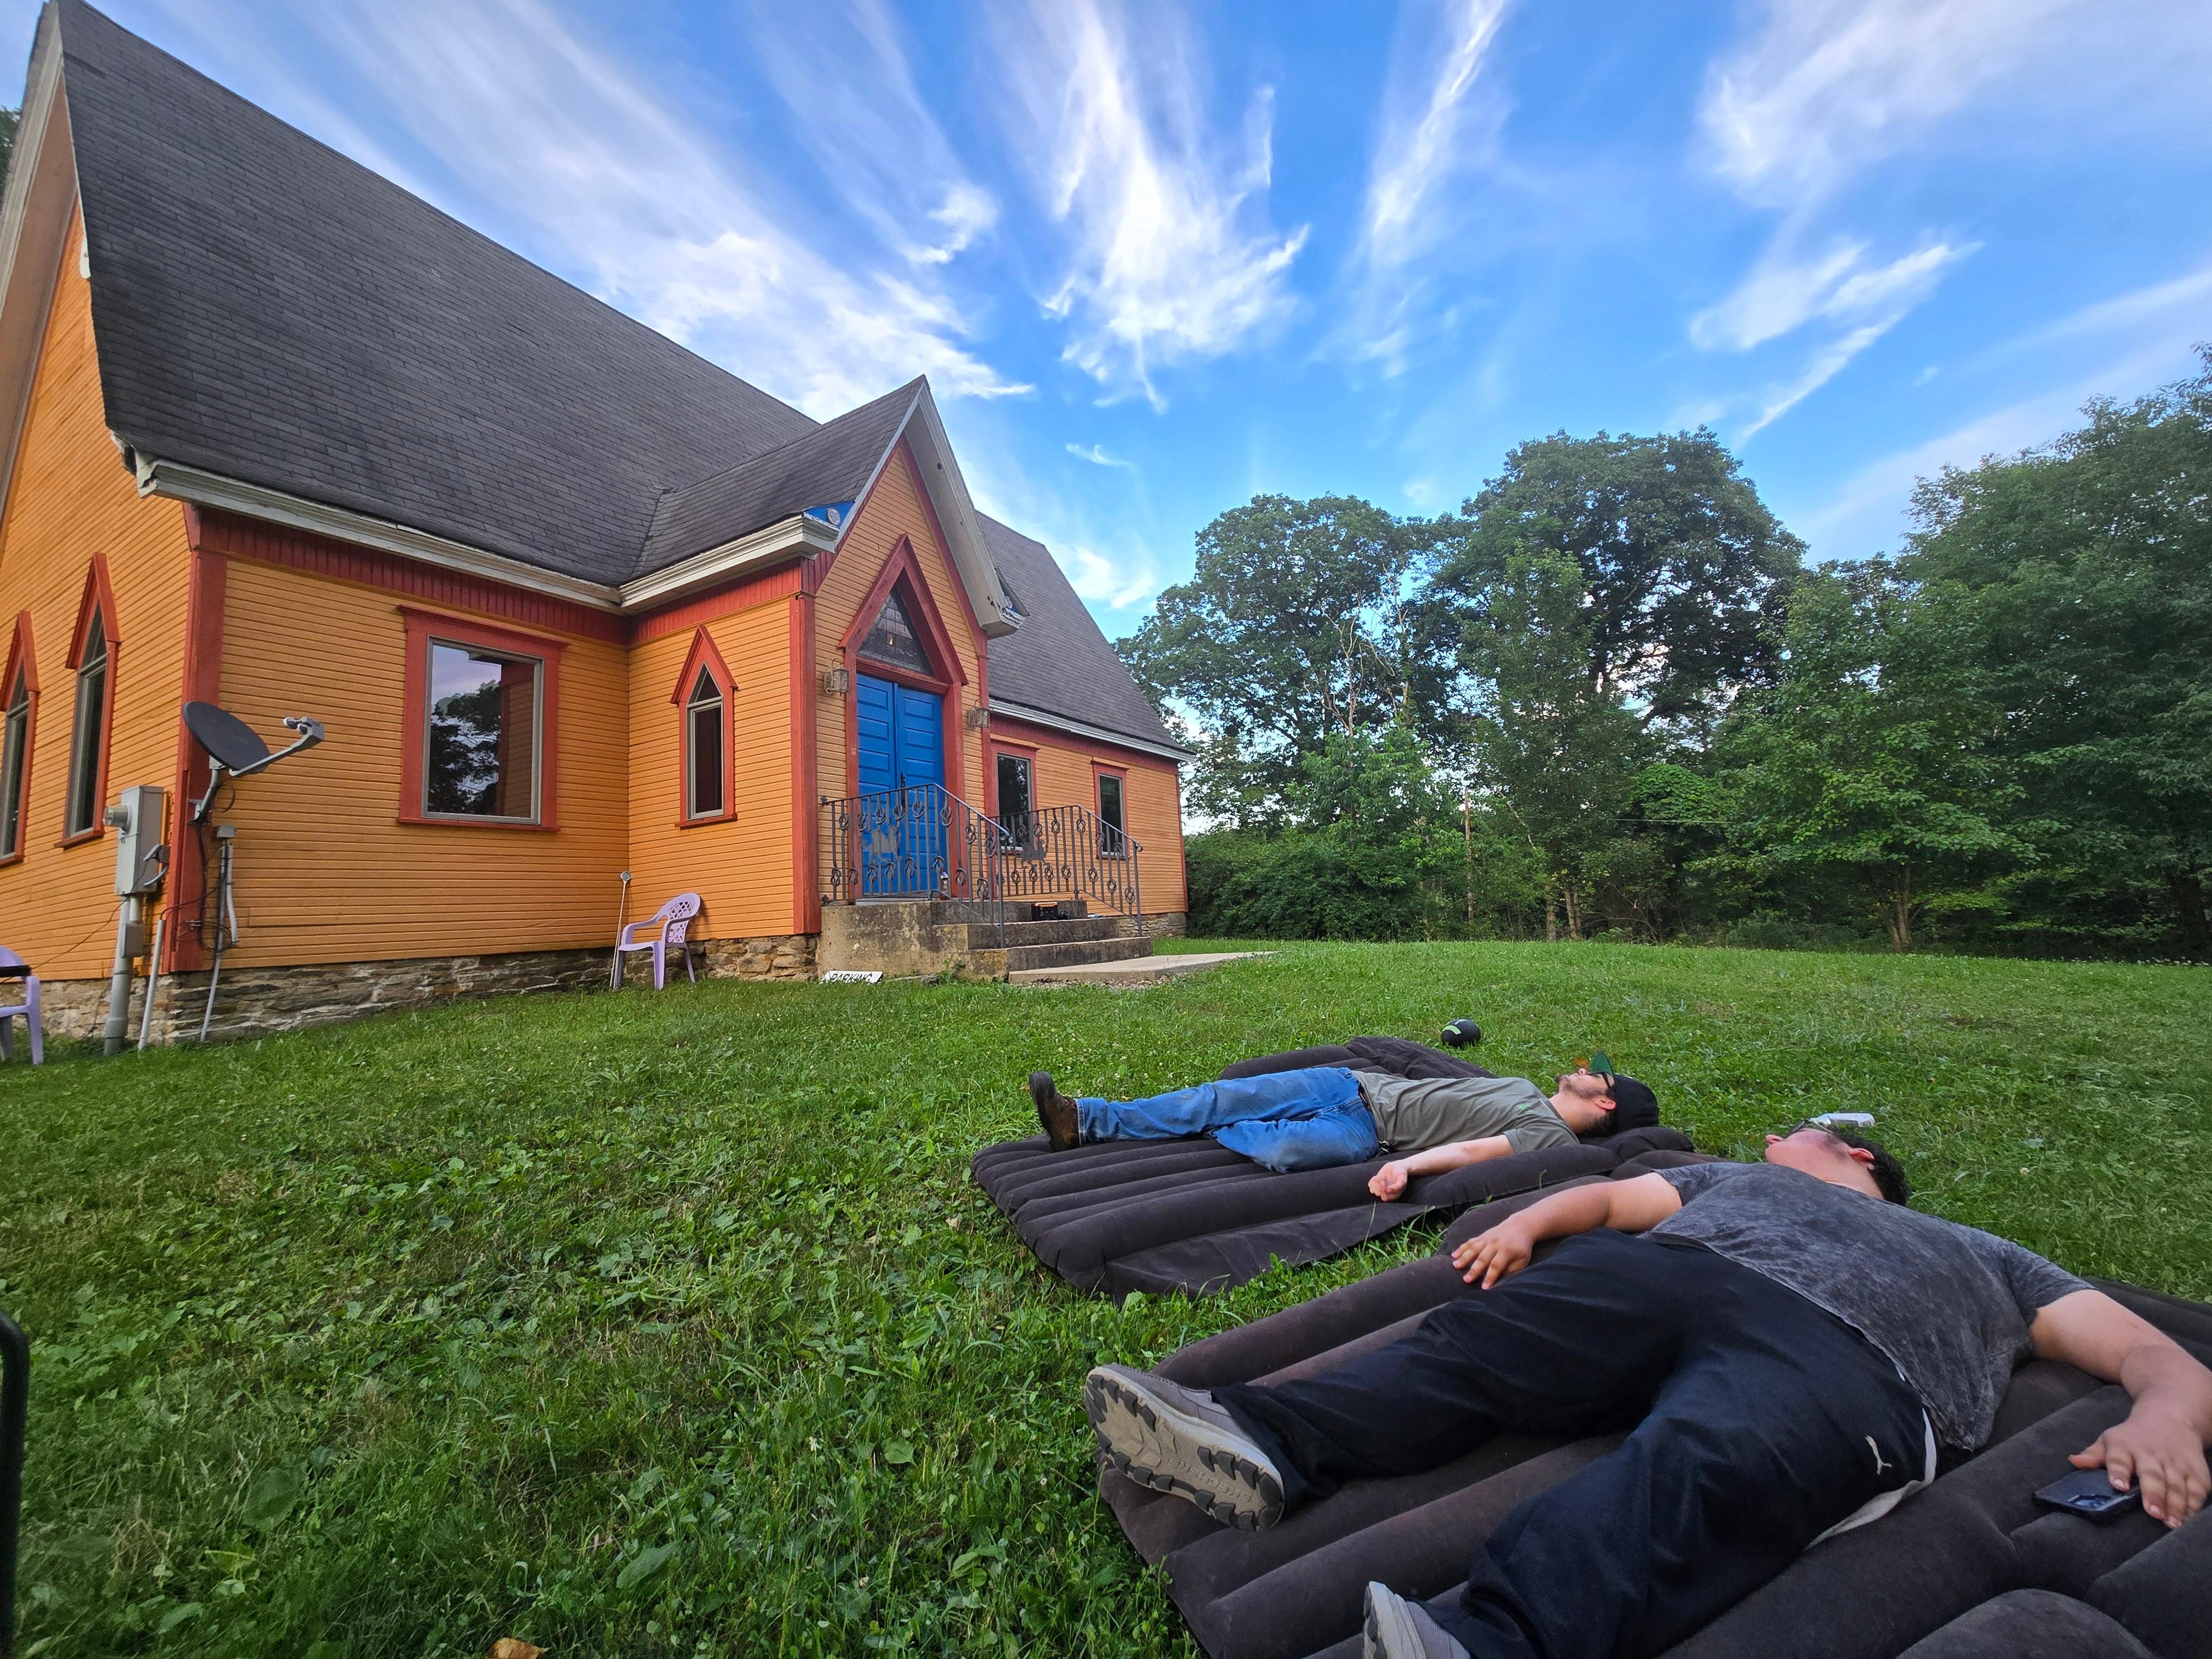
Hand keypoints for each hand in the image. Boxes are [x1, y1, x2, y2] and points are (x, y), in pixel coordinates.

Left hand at [1368, 1161, 1409, 1200]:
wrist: (1397, 1166)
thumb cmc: (1401, 1174)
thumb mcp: (1402, 1179)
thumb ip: (1397, 1186)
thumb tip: (1388, 1191)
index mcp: (1394, 1195)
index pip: (1385, 1198)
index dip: (1383, 1191)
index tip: (1384, 1182)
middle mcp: (1386, 1193)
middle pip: (1378, 1194)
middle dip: (1379, 1185)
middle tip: (1383, 1177)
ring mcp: (1380, 1189)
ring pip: (1373, 1190)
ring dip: (1376, 1182)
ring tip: (1383, 1176)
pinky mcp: (1376, 1184)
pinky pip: (1370, 1185)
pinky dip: (1373, 1180)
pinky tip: (1379, 1176)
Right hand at [1451, 1218, 1535, 1287]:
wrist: (1520, 1226)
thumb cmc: (1522, 1248)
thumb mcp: (1522, 1260)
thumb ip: (1511, 1270)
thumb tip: (1500, 1281)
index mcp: (1506, 1251)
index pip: (1496, 1266)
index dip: (1490, 1277)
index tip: (1484, 1287)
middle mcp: (1495, 1244)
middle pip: (1483, 1258)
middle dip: (1474, 1270)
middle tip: (1466, 1280)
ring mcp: (1487, 1238)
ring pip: (1474, 1249)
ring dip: (1464, 1257)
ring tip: (1455, 1266)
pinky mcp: (1482, 1236)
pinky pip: (1470, 1242)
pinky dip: (1461, 1248)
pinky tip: (1453, 1255)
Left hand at [2071, 1408, 2210, 1527]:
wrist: (2170, 1417)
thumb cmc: (2133, 1436)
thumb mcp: (2110, 1440)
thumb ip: (2093, 1454)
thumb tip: (2074, 1461)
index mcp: (2125, 1446)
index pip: (2119, 1459)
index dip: (2118, 1472)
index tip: (2118, 1486)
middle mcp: (2151, 1454)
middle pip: (2152, 1475)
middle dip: (2153, 1494)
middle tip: (2151, 1513)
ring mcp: (2176, 1463)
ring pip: (2176, 1485)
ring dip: (2175, 1505)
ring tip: (2170, 1523)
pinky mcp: (2196, 1471)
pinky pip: (2197, 1490)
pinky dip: (2193, 1505)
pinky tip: (2187, 1519)